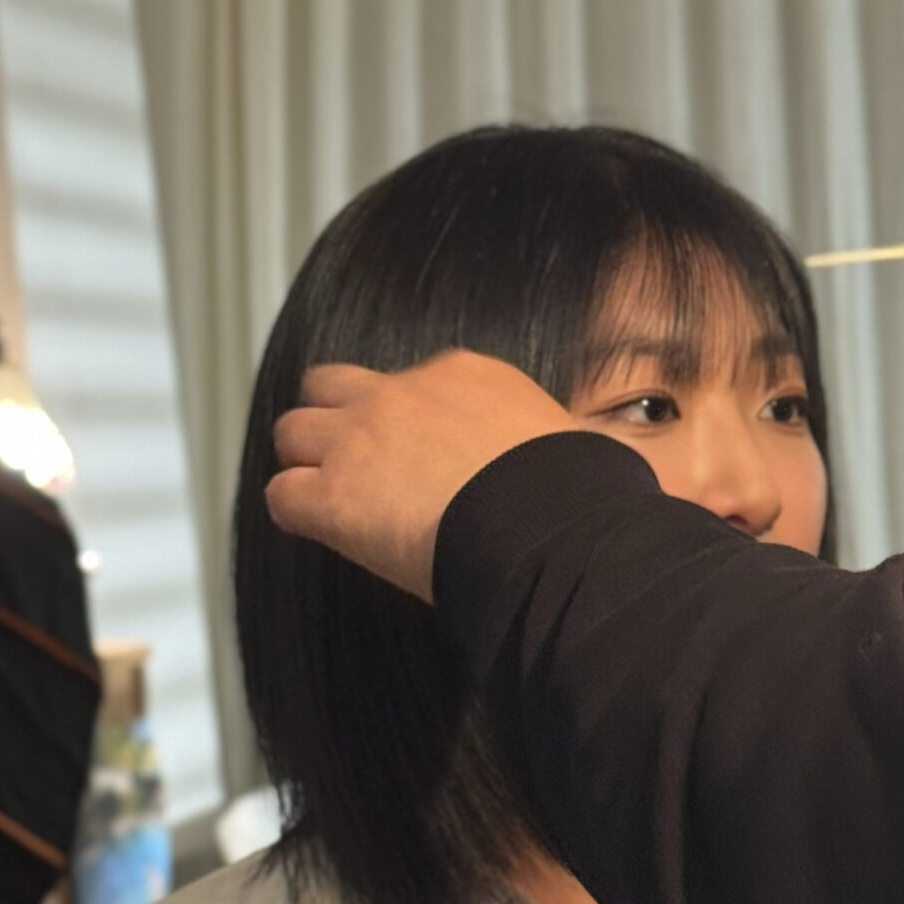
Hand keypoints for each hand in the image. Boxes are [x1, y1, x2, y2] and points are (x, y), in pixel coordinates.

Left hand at [268, 352, 576, 600]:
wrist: (545, 525)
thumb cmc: (571, 491)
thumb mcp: (574, 438)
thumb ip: (564, 440)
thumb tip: (621, 463)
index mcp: (462, 374)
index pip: (408, 380)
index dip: (404, 418)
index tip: (420, 452)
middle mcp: (400, 393)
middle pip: (329, 385)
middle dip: (333, 420)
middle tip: (352, 461)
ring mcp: (358, 440)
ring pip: (291, 431)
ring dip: (305, 462)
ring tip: (328, 496)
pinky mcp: (332, 496)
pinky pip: (282, 495)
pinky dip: (295, 512)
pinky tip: (319, 530)